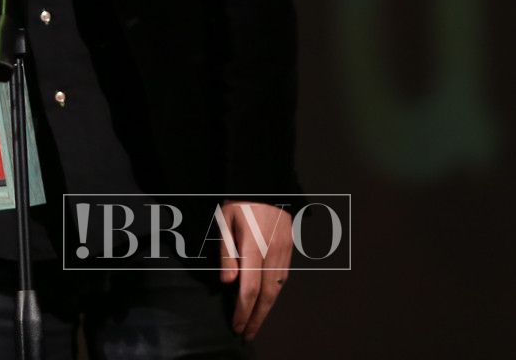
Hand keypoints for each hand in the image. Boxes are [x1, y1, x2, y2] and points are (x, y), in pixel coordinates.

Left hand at [217, 200, 291, 341]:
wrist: (266, 180)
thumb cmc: (240, 201)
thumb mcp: (225, 221)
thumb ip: (226, 253)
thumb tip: (228, 283)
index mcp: (254, 246)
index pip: (249, 289)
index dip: (243, 311)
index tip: (236, 326)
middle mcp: (272, 252)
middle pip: (267, 294)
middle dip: (257, 318)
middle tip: (247, 334)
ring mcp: (284, 250)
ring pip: (278, 287)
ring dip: (267, 308)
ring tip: (256, 322)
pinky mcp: (290, 247)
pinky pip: (284, 276)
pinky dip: (275, 292)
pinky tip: (268, 299)